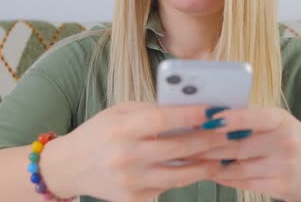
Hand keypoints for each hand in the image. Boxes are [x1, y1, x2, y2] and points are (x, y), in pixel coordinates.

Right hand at [42, 102, 230, 201]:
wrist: (69, 167)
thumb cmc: (98, 133)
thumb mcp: (119, 112)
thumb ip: (152, 111)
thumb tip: (190, 108)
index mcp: (122, 129)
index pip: (164, 120)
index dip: (193, 115)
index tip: (216, 110)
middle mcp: (127, 156)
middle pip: (179, 148)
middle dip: (210, 139)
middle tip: (230, 132)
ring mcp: (131, 182)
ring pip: (181, 174)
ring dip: (206, 164)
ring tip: (223, 155)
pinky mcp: (134, 200)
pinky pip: (167, 188)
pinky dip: (184, 178)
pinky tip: (199, 168)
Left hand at [192, 107, 300, 200]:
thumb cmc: (295, 139)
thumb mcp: (279, 123)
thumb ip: (249, 122)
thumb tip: (209, 121)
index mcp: (281, 120)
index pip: (251, 117)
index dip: (227, 118)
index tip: (205, 119)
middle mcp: (285, 142)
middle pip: (237, 145)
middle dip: (207, 146)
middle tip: (183, 143)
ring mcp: (284, 167)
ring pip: (238, 167)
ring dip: (212, 164)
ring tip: (191, 160)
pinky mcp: (283, 188)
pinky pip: (246, 183)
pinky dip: (226, 178)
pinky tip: (213, 174)